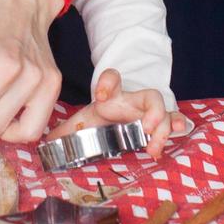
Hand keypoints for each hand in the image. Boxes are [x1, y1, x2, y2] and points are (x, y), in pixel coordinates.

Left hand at [45, 69, 189, 159]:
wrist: (123, 110)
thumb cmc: (103, 116)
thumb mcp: (84, 121)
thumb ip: (65, 131)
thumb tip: (41, 144)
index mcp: (113, 97)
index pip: (112, 79)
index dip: (107, 83)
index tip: (101, 95)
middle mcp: (135, 101)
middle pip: (148, 95)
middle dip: (151, 110)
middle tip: (147, 126)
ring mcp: (151, 111)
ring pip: (164, 110)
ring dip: (164, 125)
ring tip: (156, 143)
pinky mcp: (162, 122)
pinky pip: (175, 119)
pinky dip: (179, 124)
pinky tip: (181, 130)